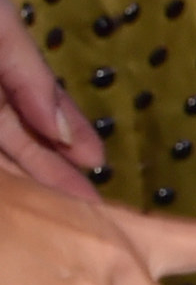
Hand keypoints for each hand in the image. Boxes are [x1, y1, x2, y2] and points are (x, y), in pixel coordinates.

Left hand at [0, 0, 104, 203]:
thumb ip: (33, 76)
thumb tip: (64, 134)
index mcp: (3, 68)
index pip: (45, 106)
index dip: (73, 132)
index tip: (98, 161)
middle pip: (27, 143)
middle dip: (59, 174)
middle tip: (94, 208)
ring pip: (8, 163)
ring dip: (39, 187)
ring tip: (73, 216)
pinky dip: (12, 191)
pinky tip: (34, 206)